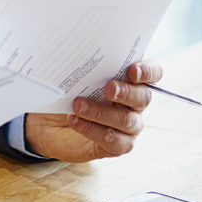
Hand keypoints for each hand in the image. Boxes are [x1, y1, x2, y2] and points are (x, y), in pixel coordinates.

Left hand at [24, 59, 163, 162]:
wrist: (49, 124)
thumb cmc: (68, 95)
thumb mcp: (75, 78)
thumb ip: (85, 68)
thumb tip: (77, 56)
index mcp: (130, 82)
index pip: (152, 74)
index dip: (148, 71)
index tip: (132, 70)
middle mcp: (134, 105)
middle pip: (143, 97)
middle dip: (127, 92)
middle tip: (109, 88)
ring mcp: (128, 127)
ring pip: (126, 120)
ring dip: (101, 111)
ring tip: (78, 105)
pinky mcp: (117, 146)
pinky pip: (111, 139)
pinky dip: (91, 129)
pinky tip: (74, 120)